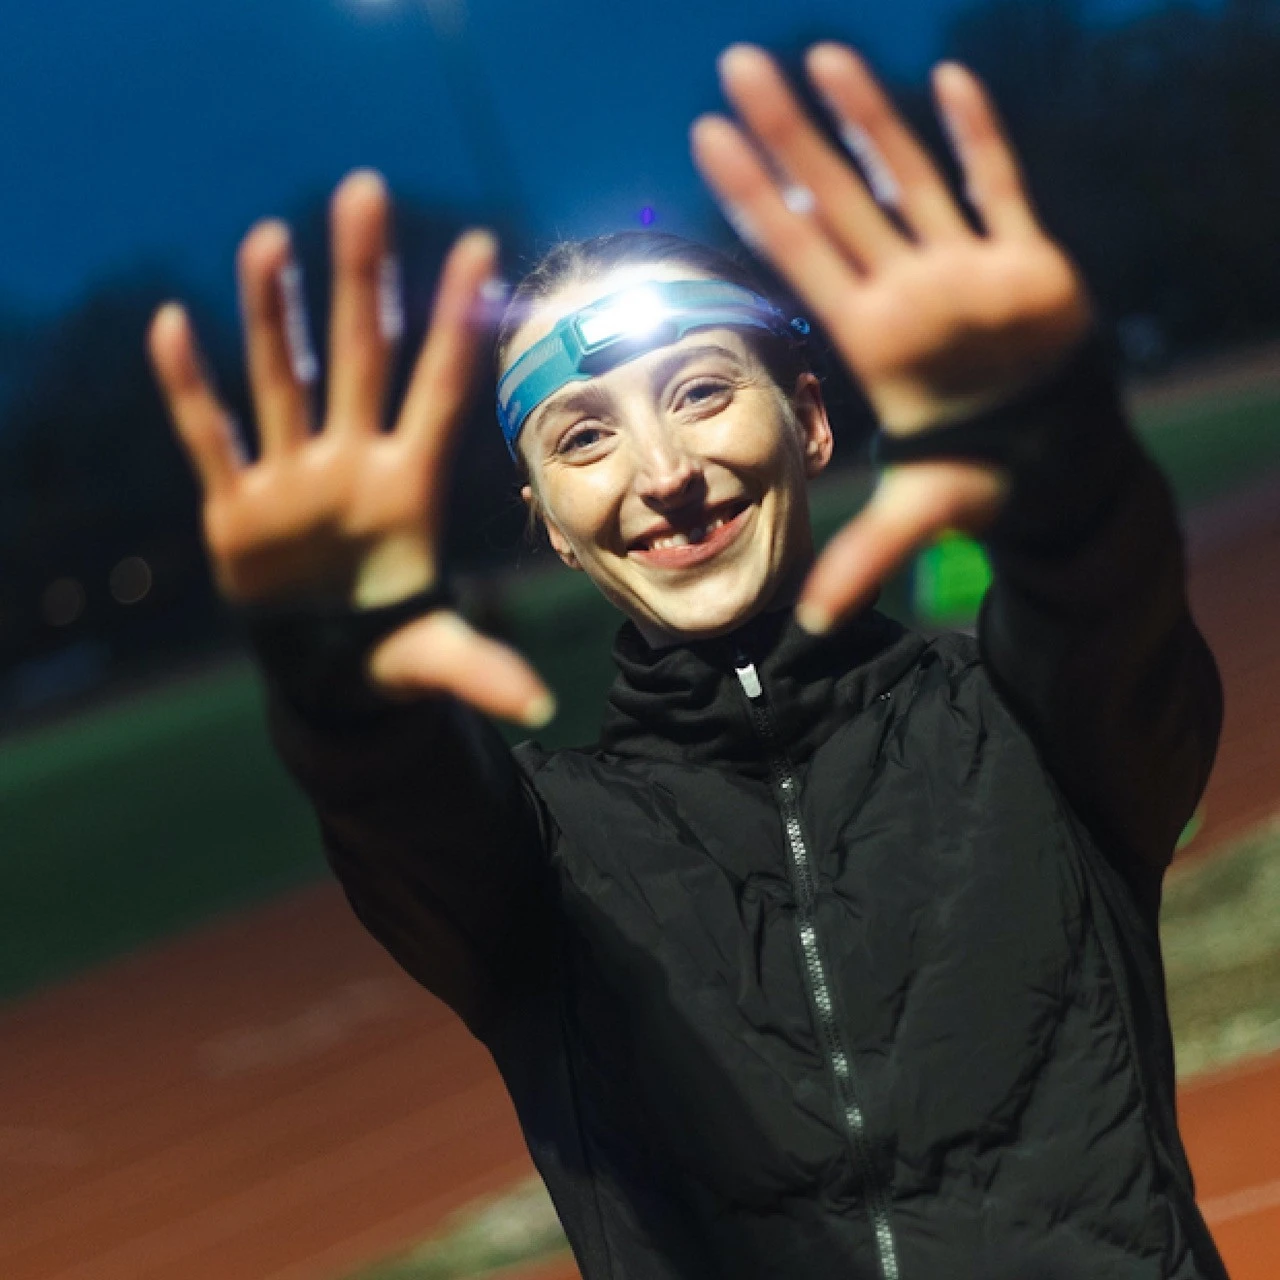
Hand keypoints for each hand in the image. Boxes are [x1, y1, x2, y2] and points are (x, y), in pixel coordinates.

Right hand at [148, 171, 552, 725]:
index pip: (440, 390)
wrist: (330, 668)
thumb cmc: (392, 650)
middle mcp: (353, 464)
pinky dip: (190, 390)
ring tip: (270, 239)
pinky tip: (175, 326)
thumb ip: (482, 672)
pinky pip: (210, 437)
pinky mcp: (237, 505)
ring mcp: (294, 478)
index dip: (457, 322)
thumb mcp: (437, 659)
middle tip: (366, 191)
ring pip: (282, 378)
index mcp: (410, 488)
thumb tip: (539, 712)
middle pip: (359, 355)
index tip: (481, 247)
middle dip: (361, 280)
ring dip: (271, 313)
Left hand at [691, 44, 1093, 630]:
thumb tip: (807, 625)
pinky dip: (980, 138)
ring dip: (868, 119)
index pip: (797, 255)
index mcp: (873, 337)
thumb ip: (864, 558)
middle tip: (735, 66)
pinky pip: (1000, 186)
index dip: (755, 199)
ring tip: (821, 56)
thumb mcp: (920, 513)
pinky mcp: (1025, 260)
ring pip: (907, 176)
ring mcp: (962, 268)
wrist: (1054, 459)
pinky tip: (948, 82)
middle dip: (788, 135)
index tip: (707, 142)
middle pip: (834, 199)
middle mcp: (905, 291)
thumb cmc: (983, 478)